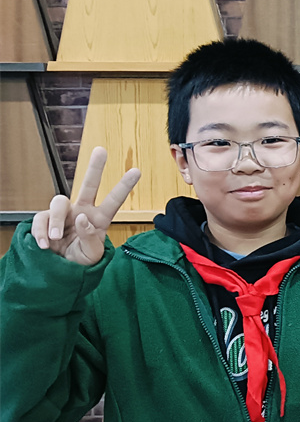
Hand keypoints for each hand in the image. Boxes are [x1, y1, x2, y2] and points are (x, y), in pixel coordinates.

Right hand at [30, 147, 140, 265]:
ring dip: (57, 221)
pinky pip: (41, 219)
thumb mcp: (91, 255)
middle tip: (101, 151)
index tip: (137, 170)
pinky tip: (45, 245)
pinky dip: (42, 232)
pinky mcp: (45, 219)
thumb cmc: (80, 261)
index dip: (124, 186)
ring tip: (56, 239)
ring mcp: (63, 214)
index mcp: (99, 219)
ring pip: (59, 202)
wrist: (60, 270)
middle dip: (95, 168)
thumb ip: (90, 238)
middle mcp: (82, 211)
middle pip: (88, 185)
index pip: (114, 201)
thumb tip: (82, 218)